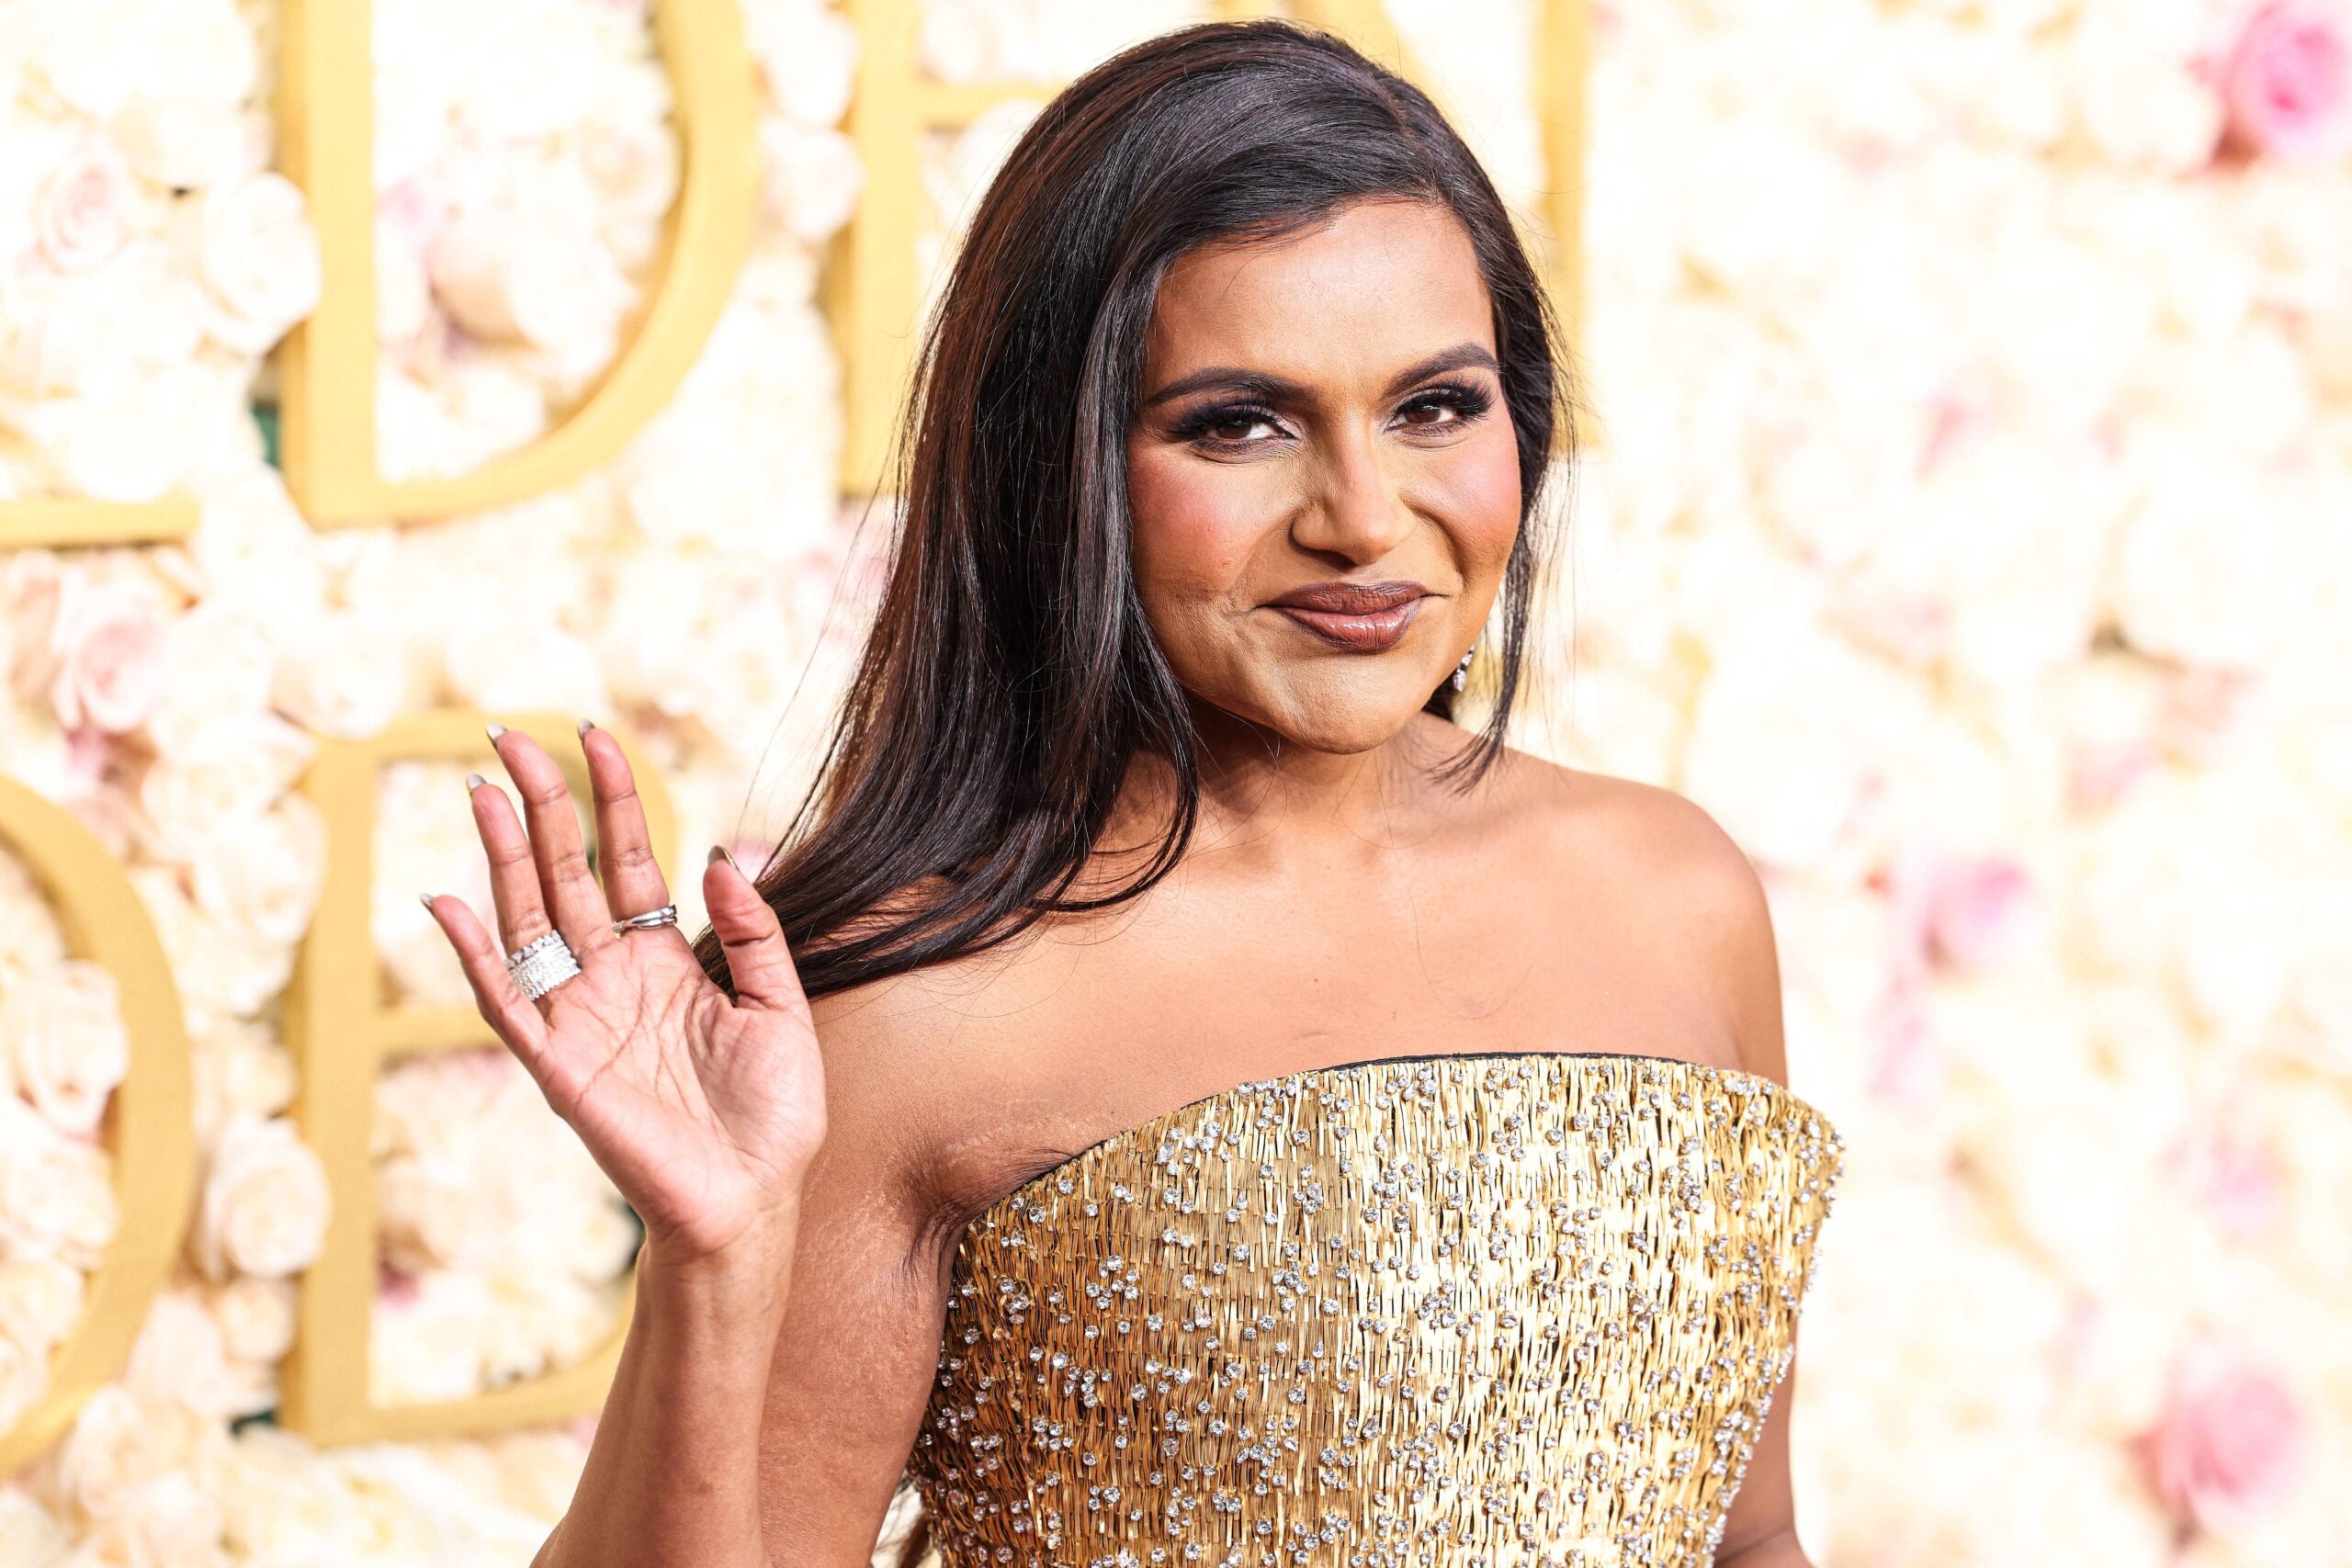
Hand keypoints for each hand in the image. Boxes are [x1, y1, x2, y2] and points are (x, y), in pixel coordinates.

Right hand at [421, 722, 824, 1266]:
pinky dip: (475, 953)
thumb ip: (752, 933)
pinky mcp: (559, 1066)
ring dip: (502, 856)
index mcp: (664, 960)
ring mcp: (579, 1018)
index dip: (611, 798)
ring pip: (528, 919)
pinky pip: (506, 1001)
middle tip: (509, 735)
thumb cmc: (771, 1115)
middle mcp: (612, 979)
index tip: (593, 735)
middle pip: (564, 873)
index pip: (627, 859)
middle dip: (539, 804)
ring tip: (482, 790)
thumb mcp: (781, 1006)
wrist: (755, 1200)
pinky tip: (450, 900)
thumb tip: (722, 854)